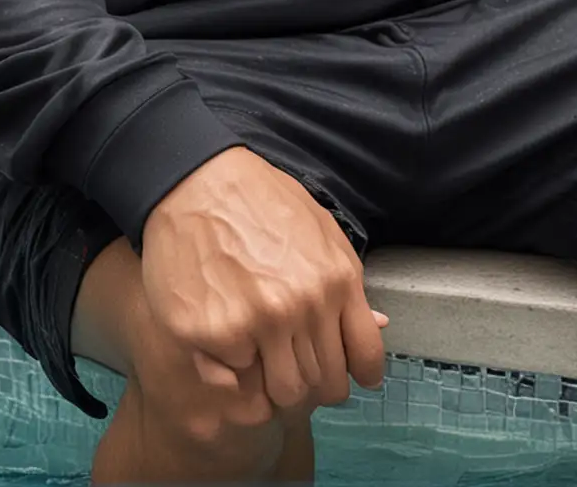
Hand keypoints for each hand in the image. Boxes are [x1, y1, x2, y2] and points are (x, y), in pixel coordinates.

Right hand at [139, 145, 388, 418]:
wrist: (198, 182)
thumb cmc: (260, 201)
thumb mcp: (320, 230)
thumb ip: (348, 283)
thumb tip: (379, 325)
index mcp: (335, 279)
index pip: (366, 357)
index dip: (362, 375)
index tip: (352, 378)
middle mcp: (302, 306)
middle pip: (325, 385)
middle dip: (317, 384)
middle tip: (300, 368)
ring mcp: (258, 323)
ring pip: (284, 395)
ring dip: (277, 386)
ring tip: (265, 362)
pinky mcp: (214, 335)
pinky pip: (236, 379)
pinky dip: (234, 367)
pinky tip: (228, 337)